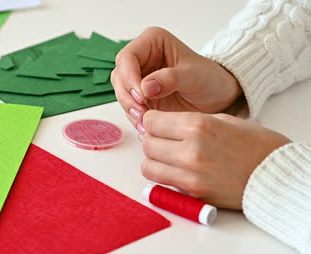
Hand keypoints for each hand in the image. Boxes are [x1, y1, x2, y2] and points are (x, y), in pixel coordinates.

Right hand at [111, 27, 242, 132]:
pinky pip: (129, 107)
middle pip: (120, 76)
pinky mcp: (140, 96)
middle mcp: (141, 58)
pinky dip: (135, 117)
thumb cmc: (210, 79)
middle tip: (142, 113)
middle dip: (128, 96)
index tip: (142, 96)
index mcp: (152, 42)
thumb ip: (171, 79)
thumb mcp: (195, 76)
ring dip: (130, 109)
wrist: (218, 96)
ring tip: (145, 123)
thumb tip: (145, 87)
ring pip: (121, 93)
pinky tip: (146, 127)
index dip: (129, 77)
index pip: (127, 57)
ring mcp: (138, 78)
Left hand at [140, 110, 290, 208]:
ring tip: (168, 157)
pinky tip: (176, 170)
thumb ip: (188, 122)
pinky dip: (163, 177)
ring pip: (147, 166)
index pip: (150, 122)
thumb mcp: (221, 120)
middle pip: (146, 144)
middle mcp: (190, 151)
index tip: (157, 123)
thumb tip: (163, 126)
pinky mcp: (193, 195)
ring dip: (154, 160)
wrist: (276, 175)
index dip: (151, 121)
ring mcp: (190, 176)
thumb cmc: (254, 145)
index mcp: (197, 126)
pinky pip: (162, 184)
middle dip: (151, 139)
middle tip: (163, 140)